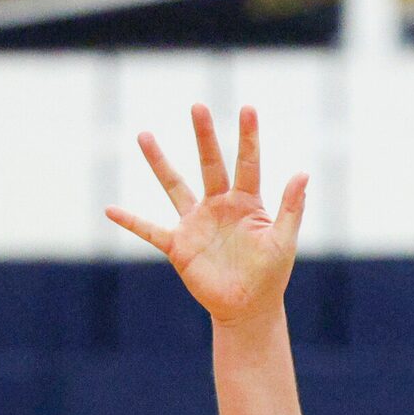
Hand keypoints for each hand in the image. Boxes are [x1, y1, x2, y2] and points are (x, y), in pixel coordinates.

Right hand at [106, 105, 307, 327]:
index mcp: (246, 203)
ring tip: (144, 135)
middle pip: (210, 163)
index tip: (247, 107)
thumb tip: (303, 173)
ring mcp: (196, 223)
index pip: (248, 163)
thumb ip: (292, 208)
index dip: (249, 137)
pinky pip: (150, 230)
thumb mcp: (283, 241)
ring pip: (174, 186)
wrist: (248, 308)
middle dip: (204, 136)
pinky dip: (131, 221)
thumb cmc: (270, 275)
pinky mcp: (179, 245)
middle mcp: (219, 205)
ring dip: (159, 162)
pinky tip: (110, 210)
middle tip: (197, 106)